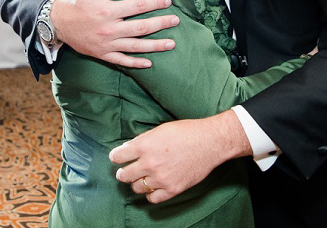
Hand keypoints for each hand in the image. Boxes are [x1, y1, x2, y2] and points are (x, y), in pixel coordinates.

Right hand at [54, 0, 177, 68]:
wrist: (59, 22)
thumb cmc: (77, 1)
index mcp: (107, 10)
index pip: (137, 6)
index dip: (154, 3)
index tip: (168, 1)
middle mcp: (109, 29)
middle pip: (141, 27)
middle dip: (161, 24)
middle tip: (176, 21)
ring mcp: (107, 44)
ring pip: (136, 46)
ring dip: (155, 45)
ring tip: (172, 43)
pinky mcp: (103, 55)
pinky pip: (122, 61)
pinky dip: (136, 63)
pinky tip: (150, 62)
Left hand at [110, 111, 250, 202]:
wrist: (210, 142)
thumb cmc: (187, 132)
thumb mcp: (161, 129)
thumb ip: (143, 140)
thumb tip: (128, 148)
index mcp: (145, 145)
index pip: (118, 156)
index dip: (116, 157)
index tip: (116, 158)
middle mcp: (150, 163)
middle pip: (124, 175)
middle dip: (122, 173)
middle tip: (125, 172)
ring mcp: (161, 178)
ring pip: (136, 187)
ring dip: (136, 183)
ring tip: (141, 178)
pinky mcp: (172, 189)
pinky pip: (152, 198)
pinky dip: (150, 193)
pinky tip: (153, 187)